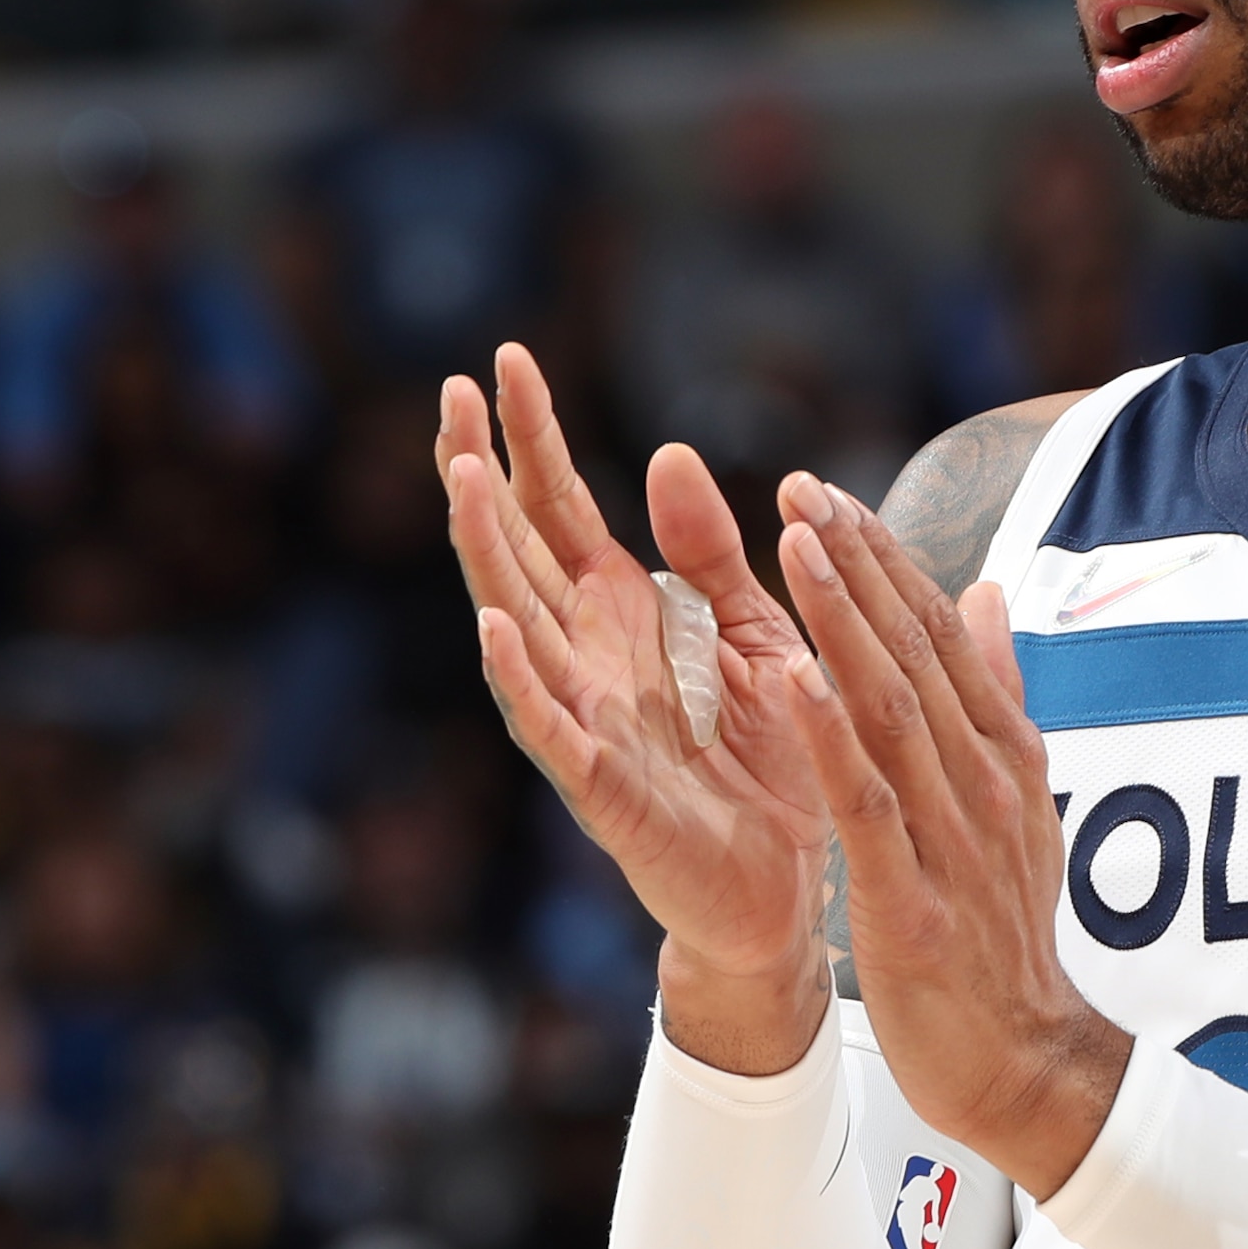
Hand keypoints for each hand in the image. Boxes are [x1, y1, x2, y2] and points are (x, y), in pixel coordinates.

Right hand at [445, 344, 830, 1065]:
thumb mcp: (749, 633)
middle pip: (518, 548)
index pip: (559, 509)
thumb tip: (667, 453)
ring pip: (518, 622)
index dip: (531, 438)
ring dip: (487, 551)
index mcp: (622, 615)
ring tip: (466, 478)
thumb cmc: (767, 763)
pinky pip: (553, 730)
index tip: (503, 359)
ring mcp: (585, 721)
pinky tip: (497, 626)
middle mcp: (587, 659)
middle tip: (455, 393)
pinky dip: (522, 678)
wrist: (792, 889)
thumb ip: (709, 554)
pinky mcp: (606, 789)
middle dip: (484, 473)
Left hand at [762, 476, 1128, 1189]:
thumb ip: (999, 698)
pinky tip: (794, 679)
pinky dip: (830, 737)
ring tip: (796, 547)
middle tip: (800, 490)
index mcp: (1001, 754)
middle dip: (857, 566)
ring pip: (891, 709)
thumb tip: (988, 597)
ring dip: (843, 622)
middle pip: (915, 653)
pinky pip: (866, 804)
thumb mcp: (1017, 803)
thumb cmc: (1005, 934)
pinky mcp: (909, 898)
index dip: (884, 561)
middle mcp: (981, 781)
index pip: (940, 634)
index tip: (827, 496)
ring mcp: (950, 838)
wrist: (1026, 1058)